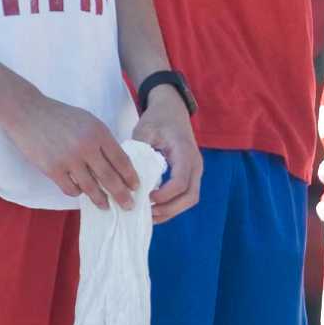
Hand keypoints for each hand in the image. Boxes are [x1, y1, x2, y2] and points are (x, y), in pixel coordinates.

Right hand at [3, 93, 139, 209]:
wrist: (29, 113)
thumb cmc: (61, 117)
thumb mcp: (89, 121)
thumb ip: (102, 140)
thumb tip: (117, 164)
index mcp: (99, 133)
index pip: (121, 160)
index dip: (130, 176)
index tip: (136, 187)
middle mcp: (86, 147)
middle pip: (110, 178)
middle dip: (122, 195)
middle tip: (129, 205)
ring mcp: (69, 159)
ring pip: (91, 188)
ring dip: (101, 200)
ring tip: (106, 206)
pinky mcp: (52, 169)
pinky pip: (71, 189)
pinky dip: (78, 193)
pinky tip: (81, 193)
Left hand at [131, 91, 202, 223]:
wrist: (172, 109)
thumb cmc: (158, 119)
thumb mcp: (145, 130)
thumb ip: (139, 152)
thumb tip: (128, 177)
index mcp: (184, 152)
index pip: (180, 182)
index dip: (164, 195)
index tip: (146, 197)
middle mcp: (195, 164)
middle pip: (190, 196)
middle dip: (169, 210)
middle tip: (147, 214)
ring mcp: (195, 170)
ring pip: (190, 199)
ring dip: (171, 211)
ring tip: (149, 215)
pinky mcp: (190, 174)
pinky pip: (186, 195)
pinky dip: (172, 206)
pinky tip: (154, 208)